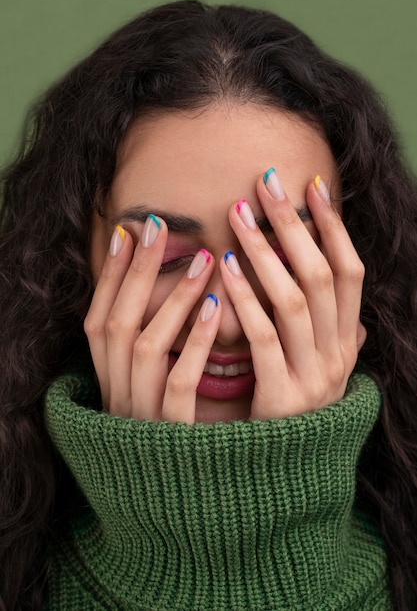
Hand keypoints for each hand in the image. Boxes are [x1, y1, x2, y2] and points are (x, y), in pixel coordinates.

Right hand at [84, 215, 220, 422]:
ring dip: (170, 299)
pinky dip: (193, 342)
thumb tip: (172, 293)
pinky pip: (178, 384)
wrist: (189, 507)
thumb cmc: (175, 437)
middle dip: (137, 274)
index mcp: (109, 385)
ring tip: (203, 259)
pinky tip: (216, 307)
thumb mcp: (153, 390)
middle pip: (114, 325)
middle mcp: (116, 399)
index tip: (129, 232)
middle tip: (161, 227)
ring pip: (143, 348)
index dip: (111, 277)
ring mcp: (141, 419)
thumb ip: (155, 350)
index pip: (98, 321)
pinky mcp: (173, 437)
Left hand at [221, 171, 365, 418]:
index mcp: (348, 342)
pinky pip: (264, 335)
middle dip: (296, 225)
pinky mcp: (283, 394)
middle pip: (323, 275)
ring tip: (240, 214)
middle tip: (267, 183)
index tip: (313, 186)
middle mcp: (339, 355)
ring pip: (297, 298)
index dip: (334, 227)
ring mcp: (315, 375)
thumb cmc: (293, 406)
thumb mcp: (319, 366)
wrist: (282, 473)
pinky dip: (247, 297)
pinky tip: (225, 268)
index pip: (351, 273)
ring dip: (268, 251)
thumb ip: (330, 333)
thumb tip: (346, 301)